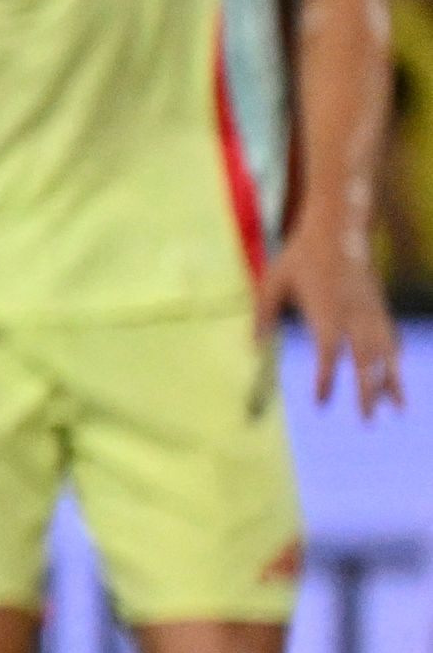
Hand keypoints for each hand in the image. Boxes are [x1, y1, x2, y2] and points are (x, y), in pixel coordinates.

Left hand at [279, 227, 404, 417]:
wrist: (338, 231)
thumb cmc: (300, 258)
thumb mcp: (272, 281)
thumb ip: (263, 314)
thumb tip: (253, 347)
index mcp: (326, 310)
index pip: (328, 351)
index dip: (326, 377)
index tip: (321, 401)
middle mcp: (354, 315)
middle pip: (364, 360)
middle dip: (367, 391)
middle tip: (366, 421)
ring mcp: (372, 312)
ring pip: (385, 354)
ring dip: (390, 384)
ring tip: (395, 411)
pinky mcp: (380, 309)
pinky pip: (392, 341)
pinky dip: (397, 364)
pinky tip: (399, 385)